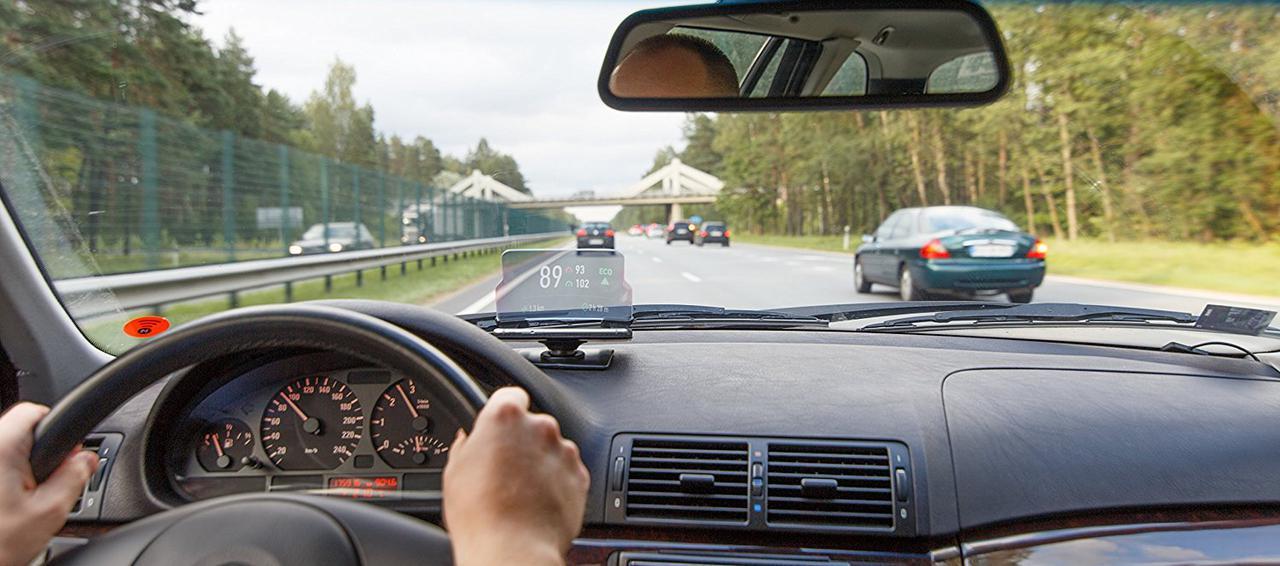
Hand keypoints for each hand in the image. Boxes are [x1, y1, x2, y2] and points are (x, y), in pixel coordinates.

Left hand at [0, 403, 97, 565]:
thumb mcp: (49, 513)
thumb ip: (74, 477)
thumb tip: (87, 459)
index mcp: (1, 448)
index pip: (33, 411)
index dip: (58, 428)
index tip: (68, 452)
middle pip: (19, 430)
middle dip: (40, 453)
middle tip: (47, 484)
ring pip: (5, 451)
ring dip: (20, 468)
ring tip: (24, 500)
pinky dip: (6, 480)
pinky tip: (7, 507)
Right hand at [443, 388, 588, 565]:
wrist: (513, 549)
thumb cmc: (480, 514)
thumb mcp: (455, 472)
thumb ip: (467, 445)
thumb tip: (469, 440)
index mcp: (506, 417)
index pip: (511, 394)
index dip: (504, 409)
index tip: (501, 422)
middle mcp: (541, 427)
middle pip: (533, 424)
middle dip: (522, 441)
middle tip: (504, 468)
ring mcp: (564, 452)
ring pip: (552, 449)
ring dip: (541, 462)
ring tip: (520, 491)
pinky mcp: (580, 476)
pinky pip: (567, 472)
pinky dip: (557, 482)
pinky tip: (537, 501)